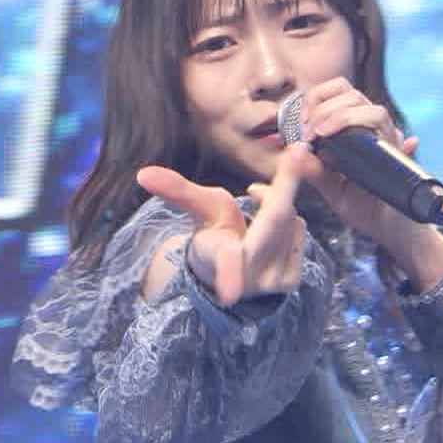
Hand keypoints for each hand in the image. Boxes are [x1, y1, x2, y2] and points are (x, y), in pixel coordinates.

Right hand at [136, 143, 309, 306]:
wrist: (231, 271)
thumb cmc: (213, 234)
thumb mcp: (198, 208)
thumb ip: (177, 190)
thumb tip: (142, 174)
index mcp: (218, 259)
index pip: (224, 265)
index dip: (228, 275)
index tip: (231, 292)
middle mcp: (246, 277)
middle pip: (275, 219)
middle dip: (286, 183)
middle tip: (296, 151)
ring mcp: (271, 282)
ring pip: (290, 219)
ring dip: (278, 202)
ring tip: (257, 200)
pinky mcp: (290, 281)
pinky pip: (299, 231)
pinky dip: (288, 219)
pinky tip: (270, 225)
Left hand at [292, 77, 442, 288]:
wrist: (392, 228)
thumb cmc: (365, 206)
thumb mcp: (330, 189)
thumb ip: (312, 171)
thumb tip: (288, 157)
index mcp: (354, 130)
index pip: (337, 92)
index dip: (316, 98)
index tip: (302, 121)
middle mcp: (372, 129)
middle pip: (351, 93)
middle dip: (323, 106)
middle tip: (309, 131)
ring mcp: (387, 139)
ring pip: (370, 108)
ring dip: (340, 115)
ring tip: (321, 134)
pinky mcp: (398, 153)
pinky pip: (388, 129)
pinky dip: (362, 127)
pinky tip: (344, 140)